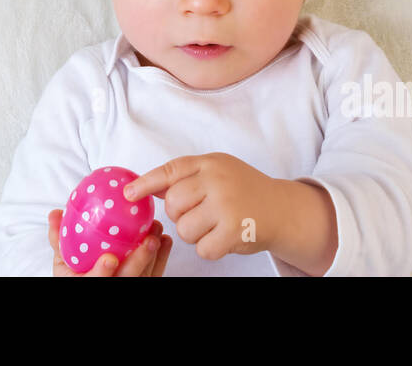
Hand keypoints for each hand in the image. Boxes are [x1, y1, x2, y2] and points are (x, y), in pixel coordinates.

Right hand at [47, 209, 171, 276]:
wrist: (92, 282)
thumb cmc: (77, 274)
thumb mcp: (63, 262)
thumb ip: (58, 239)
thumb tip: (55, 213)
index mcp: (85, 283)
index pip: (95, 282)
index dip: (102, 273)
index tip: (109, 258)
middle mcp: (110, 287)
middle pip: (127, 279)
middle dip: (139, 262)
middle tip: (149, 241)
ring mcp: (128, 287)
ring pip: (145, 277)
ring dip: (154, 256)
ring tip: (158, 234)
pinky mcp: (144, 283)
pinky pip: (155, 274)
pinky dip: (162, 257)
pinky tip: (165, 240)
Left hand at [123, 153, 283, 261]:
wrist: (283, 209)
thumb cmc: (244, 190)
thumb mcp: (216, 172)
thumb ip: (186, 178)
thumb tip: (147, 186)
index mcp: (210, 163)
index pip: (170, 171)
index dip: (146, 183)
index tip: (128, 194)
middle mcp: (217, 180)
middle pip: (173, 204)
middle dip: (180, 215)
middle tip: (200, 213)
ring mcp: (226, 204)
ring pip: (184, 229)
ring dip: (195, 234)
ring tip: (215, 225)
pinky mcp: (234, 230)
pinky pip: (203, 248)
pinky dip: (210, 249)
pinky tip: (224, 237)